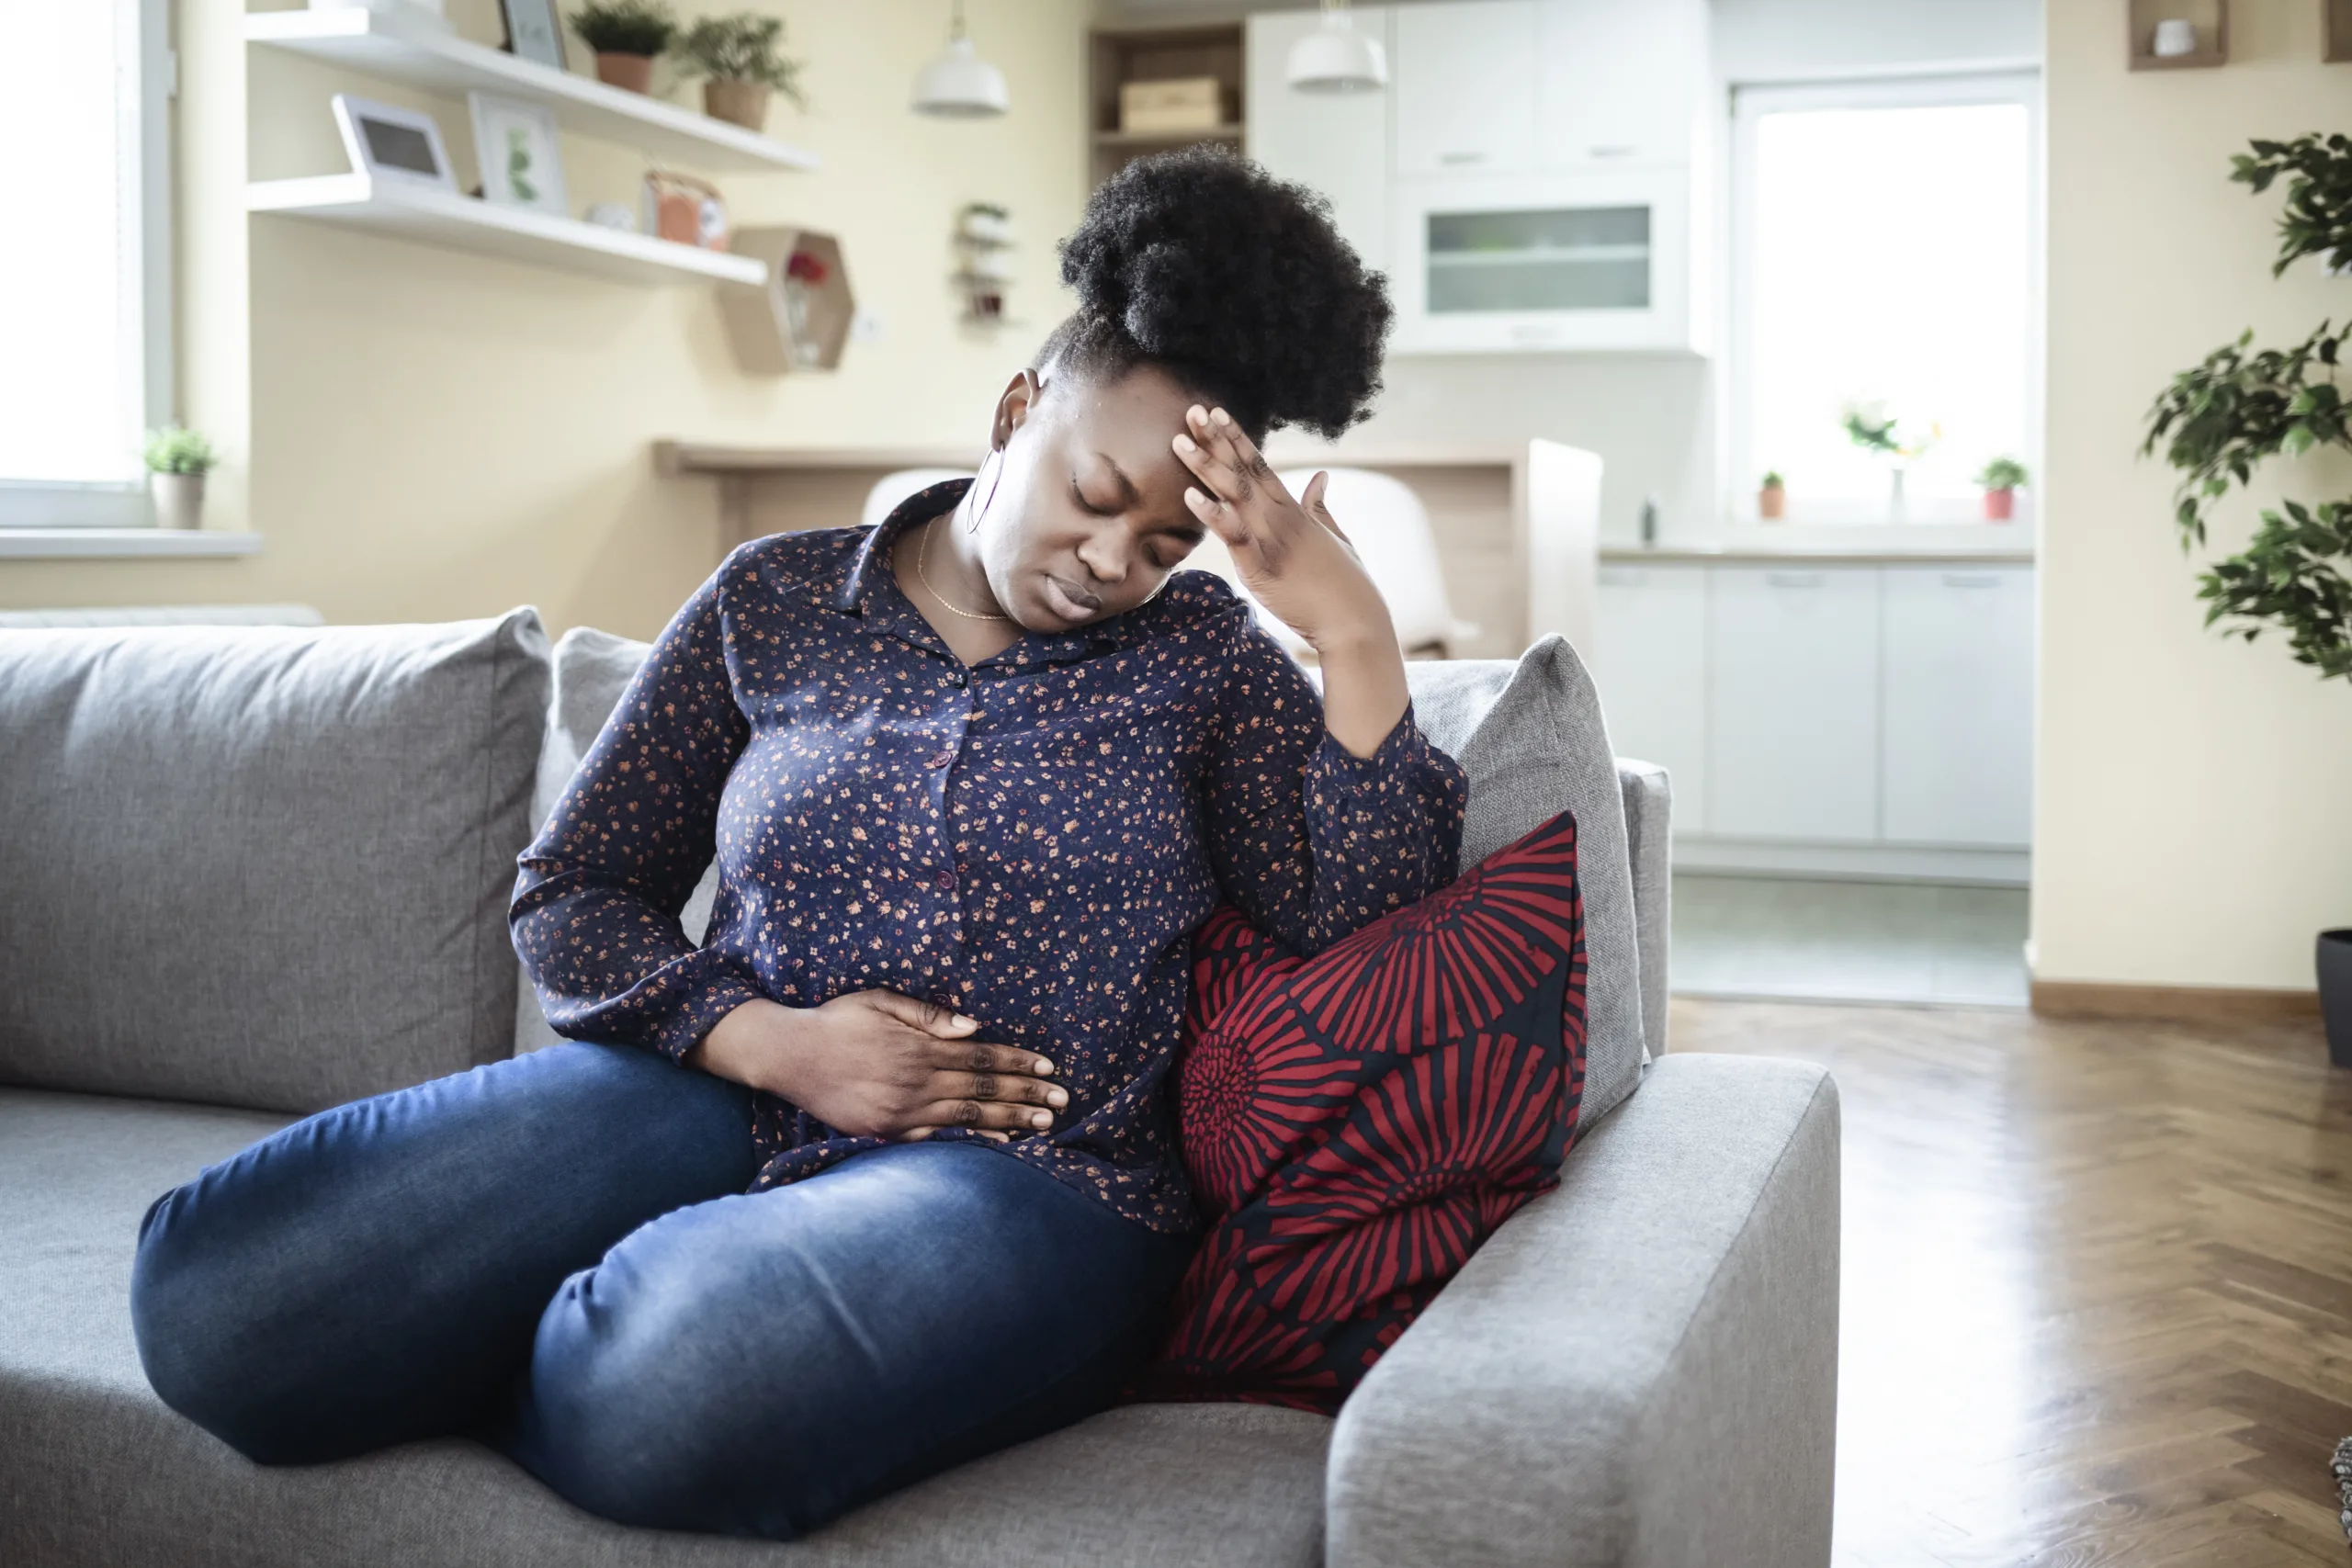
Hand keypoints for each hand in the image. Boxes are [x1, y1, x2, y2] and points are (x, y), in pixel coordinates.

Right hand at [687, 993, 1065, 1141]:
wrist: (787, 1055)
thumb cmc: (836, 1020)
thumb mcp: (881, 1001)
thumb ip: (929, 1015)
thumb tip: (974, 1028)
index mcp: (918, 1048)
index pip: (982, 1058)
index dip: (1018, 1064)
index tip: (1049, 1070)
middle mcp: (915, 1083)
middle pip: (982, 1092)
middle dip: (1026, 1096)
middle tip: (1061, 1103)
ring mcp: (900, 1112)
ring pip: (966, 1120)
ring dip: (1007, 1122)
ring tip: (1041, 1126)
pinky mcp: (884, 1132)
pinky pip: (936, 1141)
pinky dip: (969, 1143)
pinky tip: (996, 1144)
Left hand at [1171, 404, 1394, 655]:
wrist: (1353, 620)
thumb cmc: (1345, 584)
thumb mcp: (1334, 537)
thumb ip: (1320, 506)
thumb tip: (1321, 476)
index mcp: (1293, 510)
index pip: (1259, 465)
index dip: (1236, 438)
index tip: (1216, 413)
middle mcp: (1280, 518)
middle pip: (1241, 471)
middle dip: (1214, 441)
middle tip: (1191, 410)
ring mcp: (1270, 540)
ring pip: (1233, 495)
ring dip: (1205, 467)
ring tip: (1179, 442)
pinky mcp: (1261, 568)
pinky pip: (1233, 536)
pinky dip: (1213, 515)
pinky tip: (1190, 496)